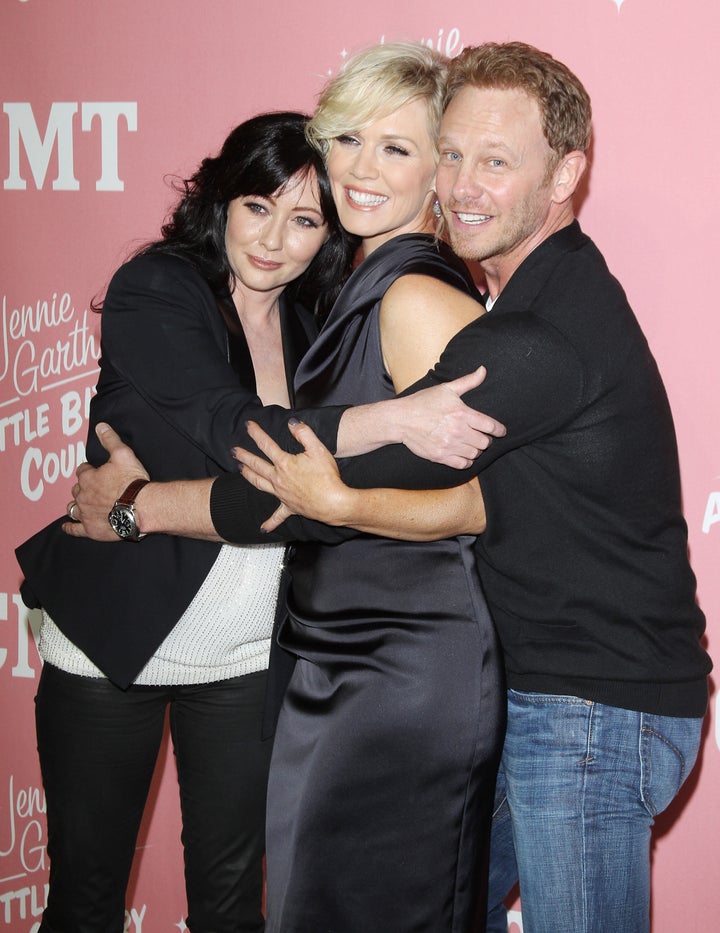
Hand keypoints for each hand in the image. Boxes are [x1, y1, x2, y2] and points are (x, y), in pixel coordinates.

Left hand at [63, 423, 149, 539]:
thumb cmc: (132, 481)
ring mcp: (85, 513)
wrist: (141, 507)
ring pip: (73, 508)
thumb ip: (110, 440)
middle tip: (95, 488)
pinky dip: (70, 527)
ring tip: (81, 504)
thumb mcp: (123, 454)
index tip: (96, 471)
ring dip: (76, 505)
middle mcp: (83, 496)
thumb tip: (100, 426)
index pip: (82, 471)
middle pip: (77, 489)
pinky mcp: (91, 529)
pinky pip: (75, 529)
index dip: (89, 470)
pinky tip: (67, 526)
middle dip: (84, 487)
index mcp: (88, 478)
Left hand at [233, 420, 351, 531]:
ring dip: (248, 476)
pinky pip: (278, 516)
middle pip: (257, 465)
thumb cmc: (327, 477)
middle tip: (233, 450)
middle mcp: (279, 479)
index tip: (248, 425)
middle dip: (244, 456)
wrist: (334, 503)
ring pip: (260, 484)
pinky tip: (262, 528)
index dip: (256, 434)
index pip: (266, 445)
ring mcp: (282, 494)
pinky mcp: (290, 507)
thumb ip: (304, 433)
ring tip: (240, 470)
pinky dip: (270, 523)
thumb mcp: (318, 449)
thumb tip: (292, 422)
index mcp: (284, 464)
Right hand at [397, 366, 505, 467]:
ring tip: (470, 444)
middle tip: (481, 436)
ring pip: (475, 454)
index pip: (491, 426)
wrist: (401, 419)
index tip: (500, 431)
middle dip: (486, 439)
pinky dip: (466, 461)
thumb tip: (483, 370)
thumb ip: (468, 381)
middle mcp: (458, 431)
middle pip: (485, 442)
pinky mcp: (440, 456)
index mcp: (462, 413)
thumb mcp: (446, 389)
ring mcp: (449, 445)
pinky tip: (462, 454)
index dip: (499, 430)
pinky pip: (463, 464)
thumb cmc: (423, 402)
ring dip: (475, 450)